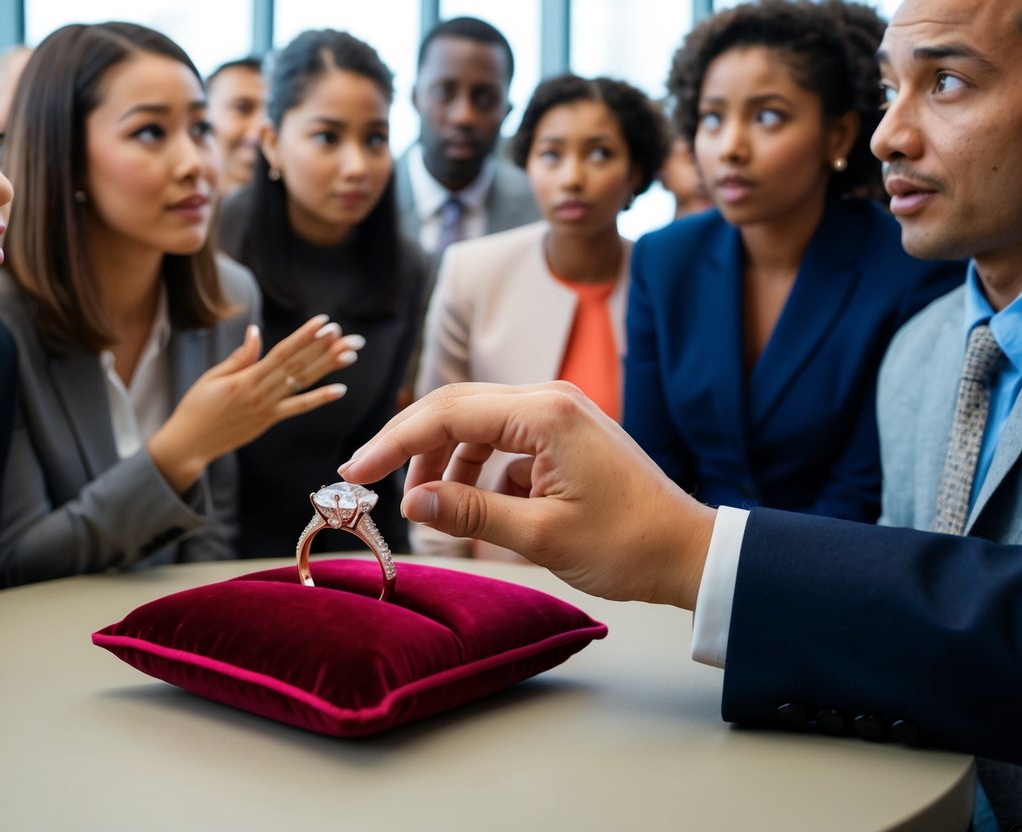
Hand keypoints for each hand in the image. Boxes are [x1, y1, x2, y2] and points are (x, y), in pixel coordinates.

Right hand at [149, 314, 361, 492]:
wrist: (189, 443)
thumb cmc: (196, 407)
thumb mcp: (213, 377)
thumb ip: (239, 357)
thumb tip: (255, 331)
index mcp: (246, 377)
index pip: (282, 351)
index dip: (305, 336)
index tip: (324, 322)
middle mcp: (260, 391)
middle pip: (299, 365)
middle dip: (325, 348)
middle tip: (350, 336)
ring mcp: (267, 408)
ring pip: (302, 383)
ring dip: (328, 368)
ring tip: (351, 355)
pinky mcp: (269, 421)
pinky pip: (298, 408)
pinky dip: (319, 399)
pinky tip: (340, 390)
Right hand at [337, 382, 714, 609]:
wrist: (686, 551)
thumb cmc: (626, 544)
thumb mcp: (540, 535)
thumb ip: (470, 512)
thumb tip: (411, 502)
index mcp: (545, 414)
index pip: (447, 415)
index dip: (393, 443)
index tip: (356, 472)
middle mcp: (549, 399)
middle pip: (455, 407)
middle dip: (409, 444)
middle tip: (368, 479)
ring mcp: (557, 414)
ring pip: (475, 424)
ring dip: (444, 461)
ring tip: (426, 505)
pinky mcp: (562, 434)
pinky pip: (501, 442)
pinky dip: (478, 472)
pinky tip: (474, 508)